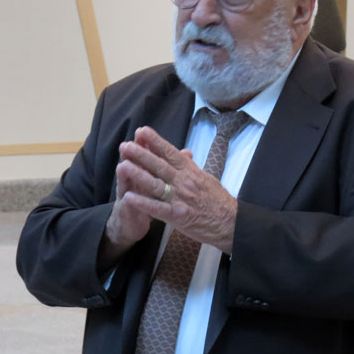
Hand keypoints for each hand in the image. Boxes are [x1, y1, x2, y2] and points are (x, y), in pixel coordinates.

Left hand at [116, 126, 237, 252]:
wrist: (231, 222)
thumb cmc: (219, 201)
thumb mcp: (206, 178)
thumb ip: (192, 167)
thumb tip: (184, 155)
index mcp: (191, 171)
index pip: (170, 152)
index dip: (155, 141)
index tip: (142, 131)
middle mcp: (184, 181)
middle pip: (159, 165)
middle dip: (141, 154)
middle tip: (125, 145)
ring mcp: (180, 198)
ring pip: (155, 184)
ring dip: (138, 174)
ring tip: (122, 165)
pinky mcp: (178, 216)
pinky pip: (157, 208)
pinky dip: (142, 202)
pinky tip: (128, 197)